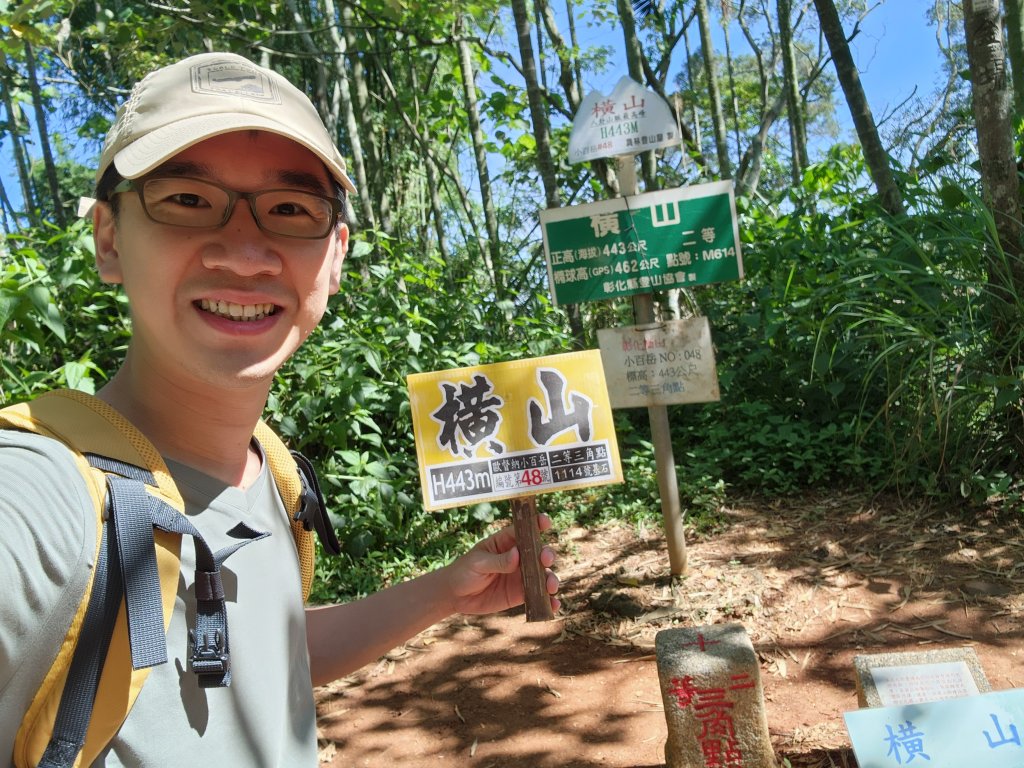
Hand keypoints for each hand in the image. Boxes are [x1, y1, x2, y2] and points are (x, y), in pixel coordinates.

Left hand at [444, 513, 559, 615]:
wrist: (456, 595)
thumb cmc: (464, 571)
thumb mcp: (478, 563)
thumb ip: (498, 560)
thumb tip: (517, 555)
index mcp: (506, 542)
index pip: (524, 530)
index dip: (536, 524)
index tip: (545, 522)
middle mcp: (519, 558)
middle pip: (539, 553)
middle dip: (546, 555)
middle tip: (545, 560)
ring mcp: (521, 576)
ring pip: (543, 575)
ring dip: (551, 579)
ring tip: (550, 587)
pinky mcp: (520, 594)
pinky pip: (538, 597)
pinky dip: (548, 601)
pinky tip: (553, 605)